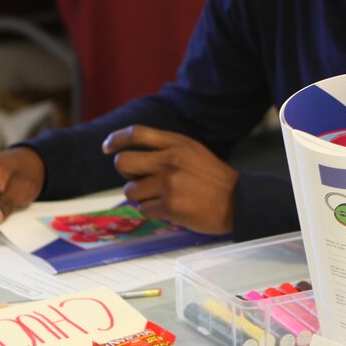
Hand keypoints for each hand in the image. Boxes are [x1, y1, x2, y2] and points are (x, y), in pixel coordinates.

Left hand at [102, 126, 237, 234]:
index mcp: (177, 143)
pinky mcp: (169, 206)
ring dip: (141, 197)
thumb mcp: (193, 151)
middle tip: (139, 180)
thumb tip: (133, 157)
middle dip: (127, 174)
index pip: (137, 133)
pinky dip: (153, 211)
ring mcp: (168, 184)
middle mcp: (170, 160)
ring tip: (161, 197)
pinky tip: (169, 209)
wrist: (238, 201)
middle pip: (123, 162)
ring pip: (131, 191)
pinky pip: (143, 209)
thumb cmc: (214, 178)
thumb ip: (167, 149)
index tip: (107, 148)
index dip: (116, 139)